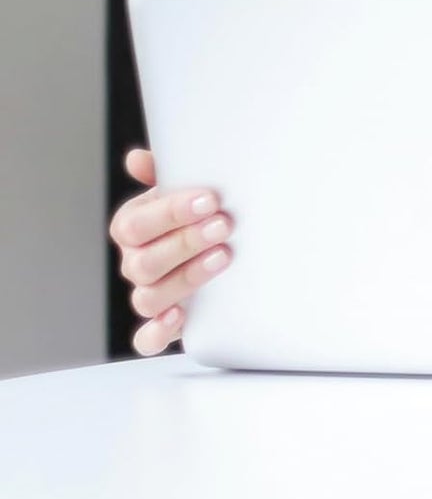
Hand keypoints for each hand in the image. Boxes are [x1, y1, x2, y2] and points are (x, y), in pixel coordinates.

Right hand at [108, 147, 232, 355]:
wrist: (229, 250)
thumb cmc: (204, 212)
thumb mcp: (190, 187)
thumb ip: (168, 171)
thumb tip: (137, 160)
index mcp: (134, 228)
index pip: (134, 224)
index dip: (170, 212)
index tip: (210, 199)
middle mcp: (136, 262)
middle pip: (143, 261)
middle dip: (186, 242)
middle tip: (225, 225)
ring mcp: (149, 294)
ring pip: (148, 296)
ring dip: (186, 277)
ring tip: (224, 256)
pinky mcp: (163, 326)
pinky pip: (146, 339)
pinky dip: (157, 331)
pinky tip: (180, 315)